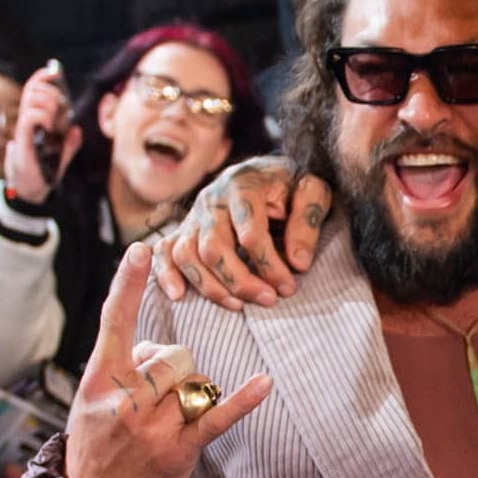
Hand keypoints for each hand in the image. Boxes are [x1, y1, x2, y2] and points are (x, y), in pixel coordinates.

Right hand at [7, 61, 80, 201]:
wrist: (31, 188)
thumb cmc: (43, 170)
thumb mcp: (62, 155)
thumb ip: (70, 143)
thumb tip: (77, 130)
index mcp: (35, 120)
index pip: (34, 90)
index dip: (42, 77)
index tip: (53, 71)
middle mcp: (27, 120)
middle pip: (34, 90)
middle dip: (50, 91)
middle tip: (60, 106)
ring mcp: (24, 128)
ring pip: (32, 99)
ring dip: (48, 103)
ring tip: (55, 119)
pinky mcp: (22, 138)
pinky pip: (30, 116)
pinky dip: (42, 115)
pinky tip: (49, 125)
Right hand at [64, 242, 270, 477]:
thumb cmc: (98, 444)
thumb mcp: (93, 400)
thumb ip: (123, 366)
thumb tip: (158, 347)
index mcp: (100, 379)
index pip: (114, 321)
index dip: (129, 284)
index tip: (144, 250)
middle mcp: (125, 399)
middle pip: (174, 355)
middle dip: (175, 370)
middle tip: (159, 399)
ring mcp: (152, 426)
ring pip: (195, 382)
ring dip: (192, 395)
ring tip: (169, 422)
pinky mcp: (179, 449)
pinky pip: (216, 416)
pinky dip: (242, 400)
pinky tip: (263, 383)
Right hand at [151, 155, 331, 309]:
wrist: (266, 172)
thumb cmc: (291, 186)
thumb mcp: (312, 190)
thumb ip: (307, 220)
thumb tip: (298, 263)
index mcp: (243, 186)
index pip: (250, 233)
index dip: (269, 265)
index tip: (288, 287)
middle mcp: (212, 200)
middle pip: (213, 248)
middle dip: (241, 281)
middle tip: (269, 300)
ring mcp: (194, 215)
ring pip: (187, 255)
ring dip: (211, 286)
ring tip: (238, 305)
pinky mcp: (185, 229)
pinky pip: (165, 251)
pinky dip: (166, 274)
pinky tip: (180, 295)